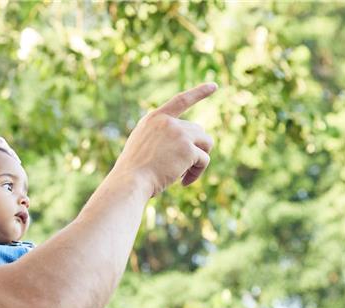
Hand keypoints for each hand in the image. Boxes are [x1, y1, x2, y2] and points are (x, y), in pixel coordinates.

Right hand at [113, 82, 216, 196]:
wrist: (130, 182)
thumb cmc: (132, 173)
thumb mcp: (141, 148)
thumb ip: (161, 139)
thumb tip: (189, 147)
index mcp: (154, 119)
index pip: (181, 100)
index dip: (199, 92)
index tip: (214, 86)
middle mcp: (168, 122)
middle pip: (197, 130)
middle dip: (194, 149)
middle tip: (181, 172)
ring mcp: (180, 134)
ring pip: (205, 142)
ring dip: (199, 160)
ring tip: (184, 177)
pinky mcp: (189, 149)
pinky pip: (203, 160)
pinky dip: (197, 172)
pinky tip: (184, 183)